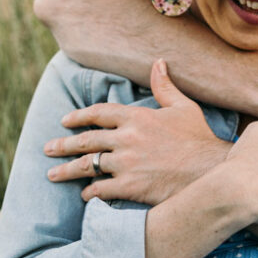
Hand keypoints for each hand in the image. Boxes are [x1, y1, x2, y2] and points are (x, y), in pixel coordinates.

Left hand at [44, 59, 229, 203]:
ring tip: (53, 174)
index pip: (99, 113)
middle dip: (64, 144)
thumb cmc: (199, 138)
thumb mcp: (184, 107)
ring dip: (67, 170)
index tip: (65, 121)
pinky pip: (100, 189)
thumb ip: (165, 86)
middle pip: (86, 139)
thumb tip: (158, 62)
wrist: (210, 171)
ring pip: (87, 165)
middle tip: (48, 148)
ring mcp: (126, 163)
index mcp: (137, 117)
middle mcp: (126, 138)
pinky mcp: (129, 186)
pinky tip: (84, 194)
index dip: (80, 116)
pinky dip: (89, 192)